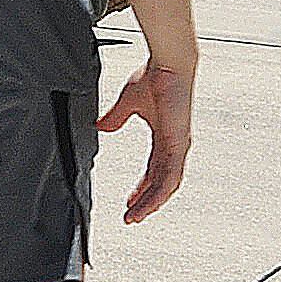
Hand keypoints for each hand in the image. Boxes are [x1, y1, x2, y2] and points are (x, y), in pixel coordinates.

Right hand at [99, 56, 196, 223]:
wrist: (169, 65)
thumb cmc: (155, 76)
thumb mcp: (128, 102)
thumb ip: (116, 117)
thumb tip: (102, 127)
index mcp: (165, 137)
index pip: (155, 170)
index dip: (143, 187)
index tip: (130, 200)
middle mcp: (174, 145)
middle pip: (161, 183)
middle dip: (146, 201)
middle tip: (132, 216)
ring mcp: (178, 146)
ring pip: (167, 185)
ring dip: (151, 203)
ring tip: (135, 216)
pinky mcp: (179, 144)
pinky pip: (170, 176)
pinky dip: (159, 192)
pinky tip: (147, 202)